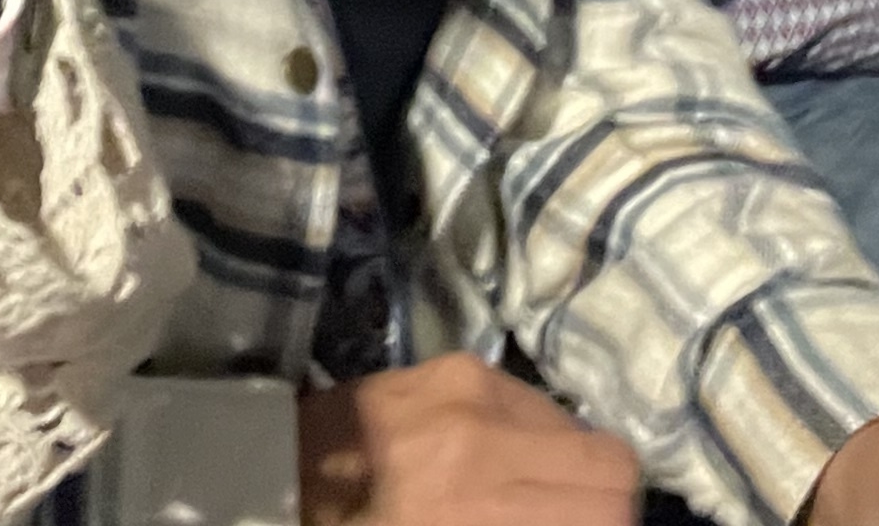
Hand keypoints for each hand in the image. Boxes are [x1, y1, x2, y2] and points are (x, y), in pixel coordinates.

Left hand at [297, 356, 638, 525]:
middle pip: (611, 463)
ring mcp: (470, 394)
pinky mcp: (453, 368)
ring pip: (578, 427)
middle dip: (600, 502)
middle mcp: (485, 442)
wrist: (267, 486)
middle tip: (567, 519)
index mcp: (482, 510)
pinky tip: (499, 458)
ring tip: (529, 492)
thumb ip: (520, 524)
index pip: (609, 501)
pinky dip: (531, 433)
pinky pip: (530, 400)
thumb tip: (577, 515)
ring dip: (567, 467)